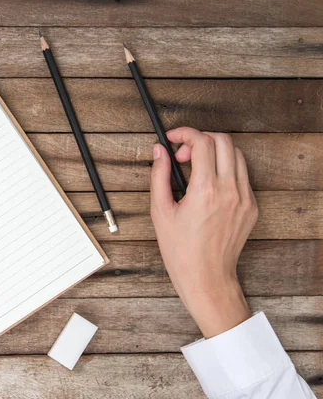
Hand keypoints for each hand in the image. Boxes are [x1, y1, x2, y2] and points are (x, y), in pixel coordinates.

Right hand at [150, 127, 257, 337]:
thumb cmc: (180, 250)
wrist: (206, 277)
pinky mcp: (251, 206)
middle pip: (223, 141)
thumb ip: (159, 176)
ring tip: (196, 168)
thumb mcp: (160, 211)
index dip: (184, 133)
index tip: (172, 138)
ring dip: (215, 152)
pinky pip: (242, 175)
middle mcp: (230, 190)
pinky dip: (225, 169)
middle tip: (182, 155)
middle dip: (200, 139)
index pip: (202, 142)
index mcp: (205, 191)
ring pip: (236, 154)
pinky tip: (208, 184)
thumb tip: (159, 152)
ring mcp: (244, 198)